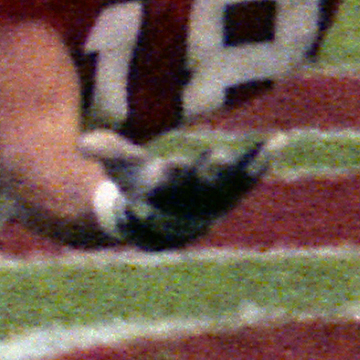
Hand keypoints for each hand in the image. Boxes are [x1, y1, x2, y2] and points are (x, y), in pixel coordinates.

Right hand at [83, 132, 275, 250]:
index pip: (163, 196)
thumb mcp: (113, 165)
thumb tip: (82, 143)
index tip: (177, 165)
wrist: (144, 219)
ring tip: (267, 147)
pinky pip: (246, 181)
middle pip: (200, 196)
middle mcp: (184, 211)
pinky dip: (260, 162)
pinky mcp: (226, 197)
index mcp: (156, 203)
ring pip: (230, 191)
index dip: (170, 182)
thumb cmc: (126, 182)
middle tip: (221, 157)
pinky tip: (277, 140)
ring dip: (247, 170)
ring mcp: (208, 207)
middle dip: (211, 178)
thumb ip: (102, 151)